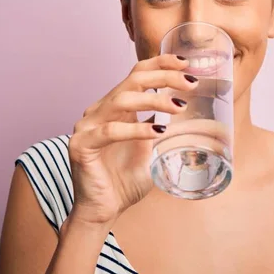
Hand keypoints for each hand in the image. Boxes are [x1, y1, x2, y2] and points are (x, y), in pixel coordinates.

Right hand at [67, 54, 197, 224]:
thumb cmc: (126, 179)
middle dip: (164, 77)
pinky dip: (136, 129)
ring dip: (153, 100)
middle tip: (191, 83)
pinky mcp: (81, 144)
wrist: (104, 210)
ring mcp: (88, 126)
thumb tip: (191, 112)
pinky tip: (157, 131)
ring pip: (122, 100)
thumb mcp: (153, 147)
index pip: (137, 74)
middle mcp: (100, 110)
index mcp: (115, 107)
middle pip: (132, 81)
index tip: (186, 62)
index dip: (161, 63)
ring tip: (179, 106)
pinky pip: (111, 131)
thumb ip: (164, 127)